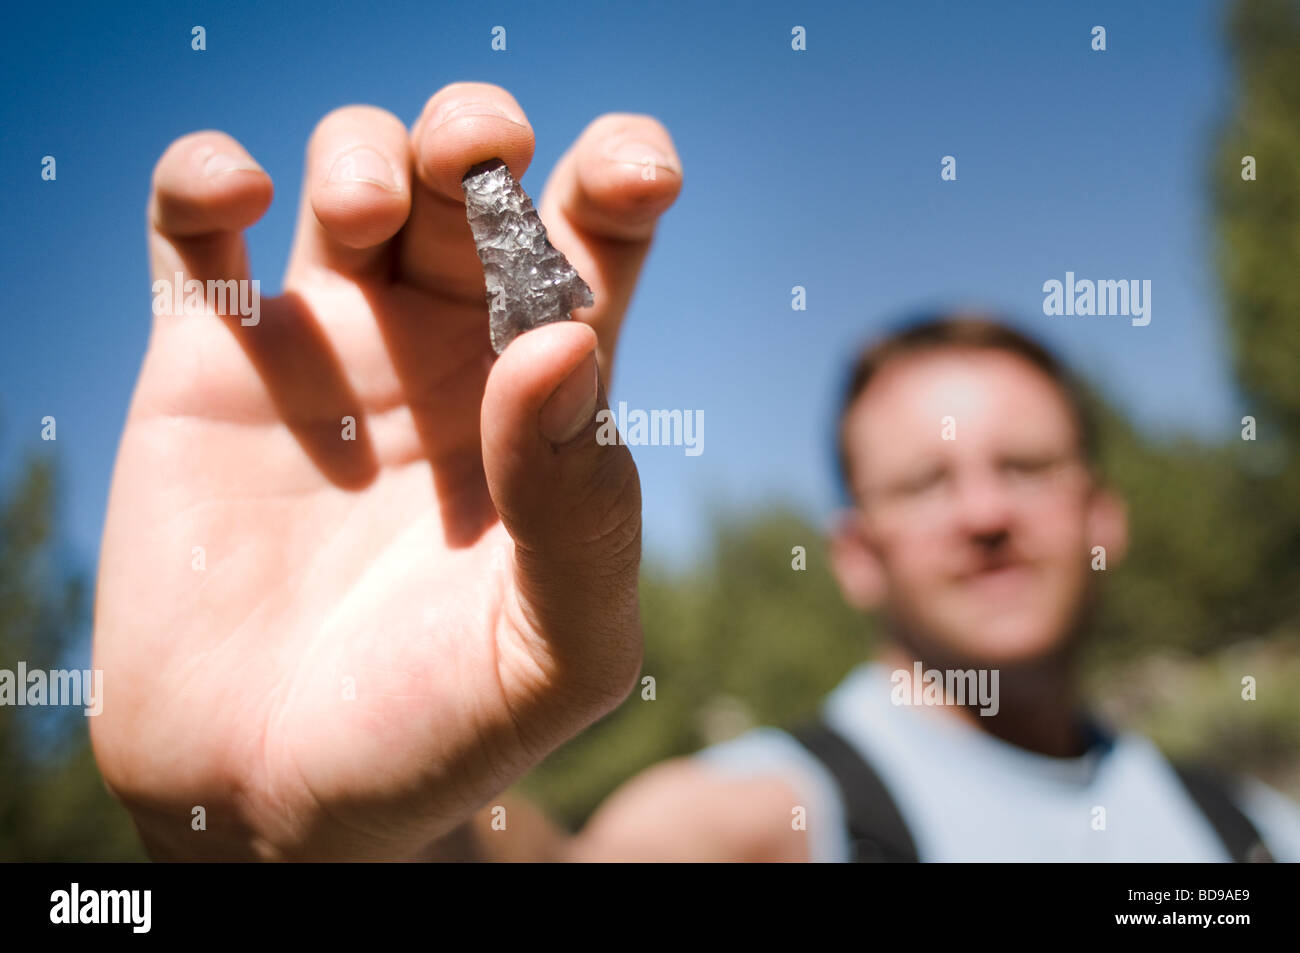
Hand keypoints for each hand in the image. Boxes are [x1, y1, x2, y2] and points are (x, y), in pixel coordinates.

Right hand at [90, 82, 681, 858]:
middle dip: (481, 137)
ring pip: (350, 180)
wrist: (274, 800)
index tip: (638, 170)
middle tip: (480, 153)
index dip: (619, 185)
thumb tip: (565, 341)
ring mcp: (323, 353)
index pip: (594, 253)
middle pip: (472, 189)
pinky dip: (205, 180)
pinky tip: (236, 192)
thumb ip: (585, 510)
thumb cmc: (438, 735)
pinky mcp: (207, 370)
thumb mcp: (552, 649)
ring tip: (361, 205)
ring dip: (364, 150)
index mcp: (542, 404)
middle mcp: (440, 357)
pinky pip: (196, 236)